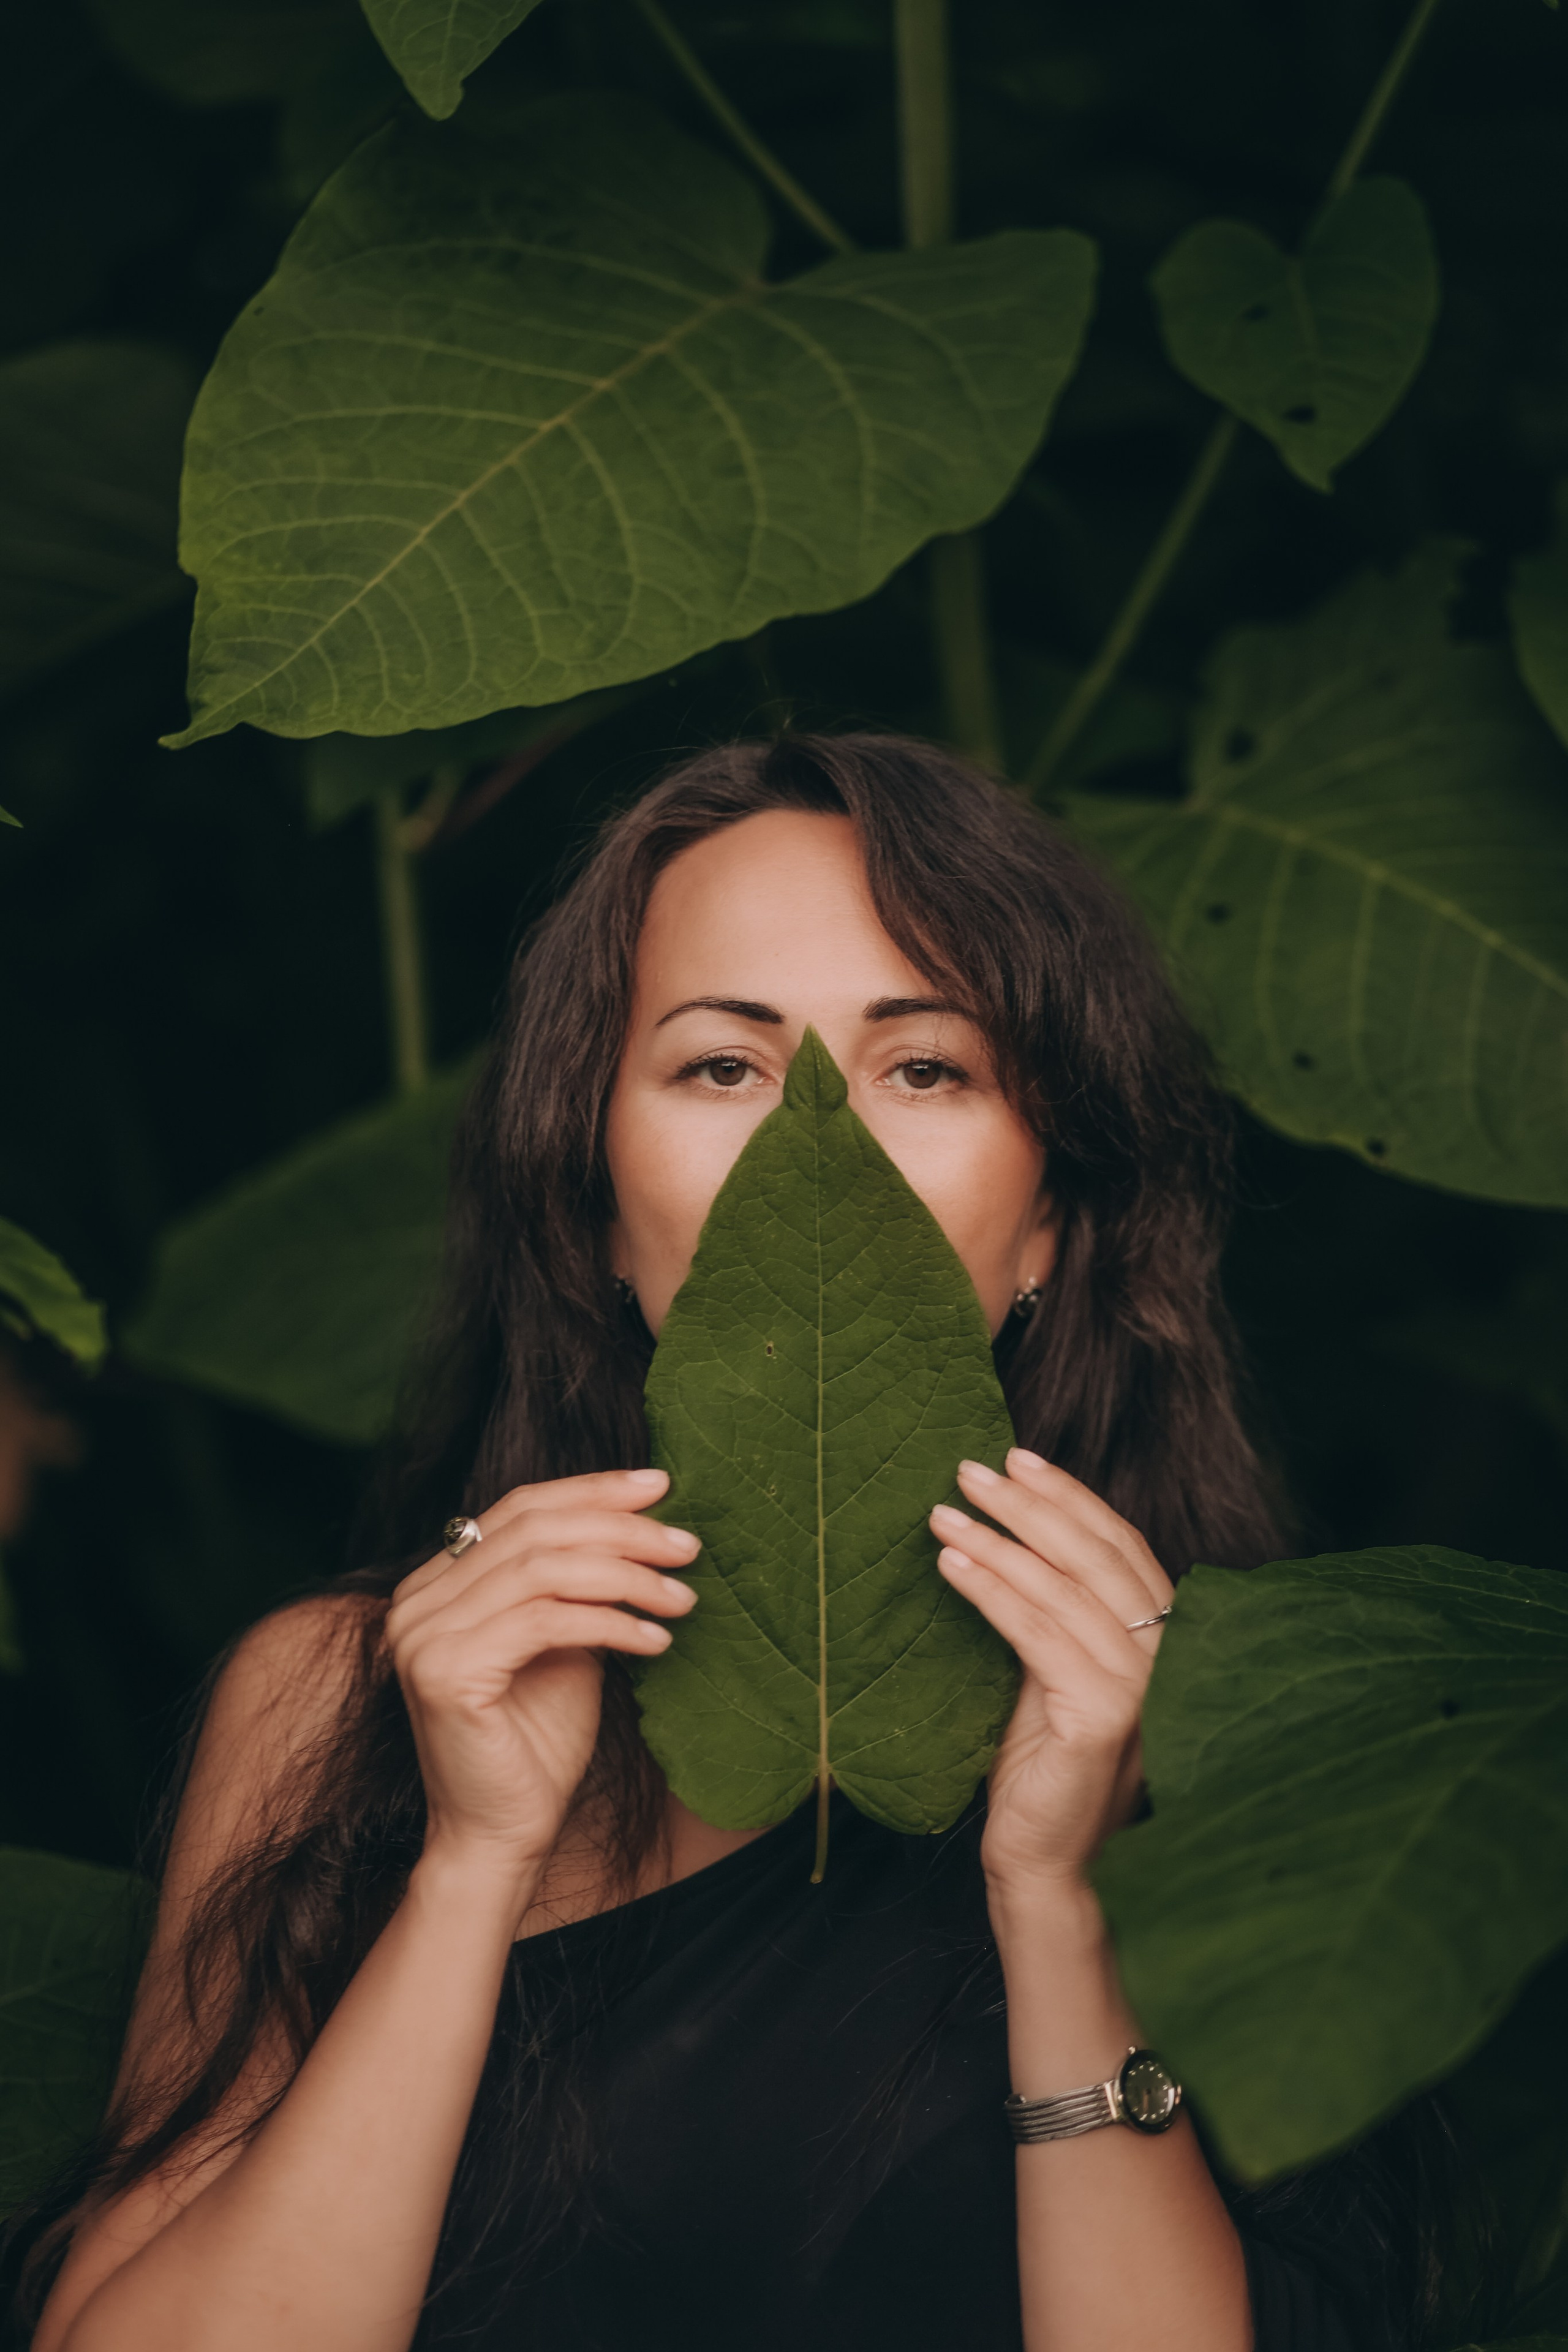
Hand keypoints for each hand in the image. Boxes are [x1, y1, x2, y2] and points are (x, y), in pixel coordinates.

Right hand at [386, 1469, 697, 1887]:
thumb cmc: (538, 1743)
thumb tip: (643, 1520)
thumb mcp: (565, 1642)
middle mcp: (417, 1600)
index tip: (661, 1484)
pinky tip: (656, 1642)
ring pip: (544, 1569)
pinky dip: (611, 1623)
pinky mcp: (445, 1672)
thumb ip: (580, 1583)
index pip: (520, 1508)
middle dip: (622, 1529)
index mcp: (437, 1583)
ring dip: (627, 1576)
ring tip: (681, 1597)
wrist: (502, 1836)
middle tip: (687, 1545)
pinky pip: (546, 1621)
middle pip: (535, 1530)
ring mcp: (423, 1635)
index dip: (593, 1489)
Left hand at [929, 1449, 1171, 1902]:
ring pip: (1063, 1590)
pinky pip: (1039, 1636)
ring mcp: (1141, 1690)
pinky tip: (951, 1565)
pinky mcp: (1104, 1719)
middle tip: (971, 1467)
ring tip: (942, 1511)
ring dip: (998, 1542)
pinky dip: (993, 1592)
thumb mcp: (1049, 1671)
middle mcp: (1165, 1659)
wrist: (1047, 1862)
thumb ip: (1050, 1610)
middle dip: (1031, 1504)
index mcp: (1161, 1640)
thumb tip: (1002, 1526)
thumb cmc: (1042, 1768)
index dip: (1071, 1497)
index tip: (1016, 1457)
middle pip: (1096, 1556)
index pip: (1120, 1546)